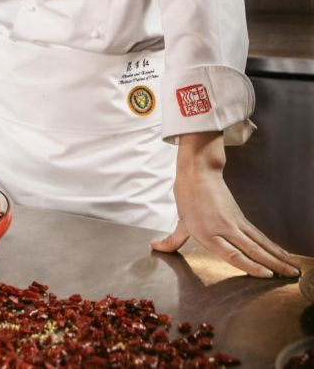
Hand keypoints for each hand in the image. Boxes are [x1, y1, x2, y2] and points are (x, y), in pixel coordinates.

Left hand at [151, 132, 300, 278]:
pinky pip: (258, 234)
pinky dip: (271, 245)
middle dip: (272, 264)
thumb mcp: (180, 219)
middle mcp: (224, 228)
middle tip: (288, 276)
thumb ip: (172, 240)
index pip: (232, 253)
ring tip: (292, 268)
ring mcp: (234, 222)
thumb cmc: (187, 194)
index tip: (265, 274)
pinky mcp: (240, 217)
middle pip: (252, 248)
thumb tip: (156, 247)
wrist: (199, 170)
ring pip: (259, 241)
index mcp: (207, 233)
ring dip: (277, 255)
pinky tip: (281, 253)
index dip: (250, 265)